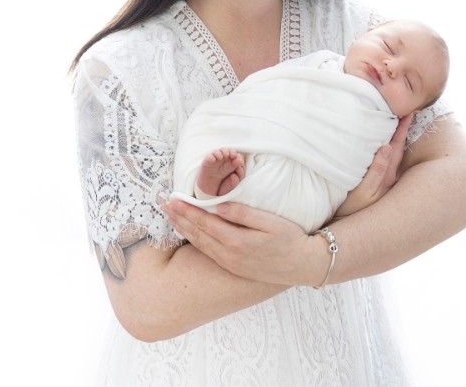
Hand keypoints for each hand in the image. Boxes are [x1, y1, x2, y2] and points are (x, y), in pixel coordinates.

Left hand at [161, 199, 318, 285]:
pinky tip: (189, 234)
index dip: (186, 210)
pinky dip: (194, 241)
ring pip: (200, 244)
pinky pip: (207, 252)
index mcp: (237, 241)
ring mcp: (230, 263)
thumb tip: (220, 206)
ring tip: (170, 218)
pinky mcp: (232, 267)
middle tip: (162, 206)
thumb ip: (244, 214)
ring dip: (183, 230)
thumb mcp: (271, 222)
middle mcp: (229, 255)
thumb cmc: (290, 239)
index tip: (172, 199)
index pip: (204, 222)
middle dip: (178, 219)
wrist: (302, 265)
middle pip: (197, 234)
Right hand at [334, 113, 411, 218]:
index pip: (395, 147)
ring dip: (396, 137)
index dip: (401, 129)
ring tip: (399, 120)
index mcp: (387, 177)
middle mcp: (388, 179)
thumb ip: (375, 170)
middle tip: (408, 109)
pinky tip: (385, 141)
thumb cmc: (349, 211)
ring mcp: (383, 183)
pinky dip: (387, 148)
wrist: (342, 231)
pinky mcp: (375, 186)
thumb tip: (386, 146)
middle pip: (397, 148)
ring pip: (392, 154)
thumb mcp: (363, 192)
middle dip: (402, 129)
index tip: (409, 111)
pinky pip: (385, 161)